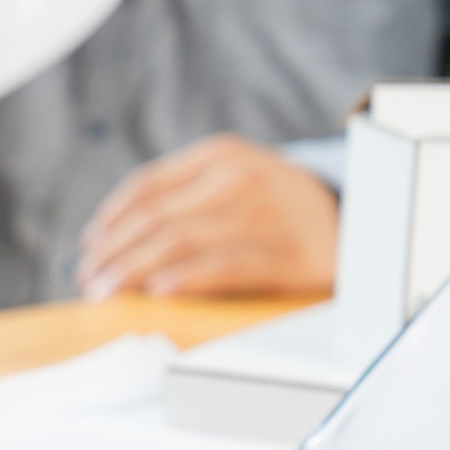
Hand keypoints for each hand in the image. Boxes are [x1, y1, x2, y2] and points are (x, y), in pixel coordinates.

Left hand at [77, 134, 338, 301]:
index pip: (147, 187)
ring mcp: (266, 214)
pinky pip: (225, 266)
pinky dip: (186, 278)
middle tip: (87, 280)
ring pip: (180, 242)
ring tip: (106, 293)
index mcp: (222, 156)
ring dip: (133, 272)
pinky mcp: (287, 254)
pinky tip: (158, 292)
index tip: (88, 248)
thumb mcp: (234, 183)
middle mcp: (242, 178)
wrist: (362, 217)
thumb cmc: (277, 208)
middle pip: (156, 218)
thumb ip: (182, 200)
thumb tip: (108, 242)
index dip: (110, 221)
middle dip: (113, 253)